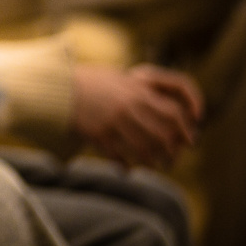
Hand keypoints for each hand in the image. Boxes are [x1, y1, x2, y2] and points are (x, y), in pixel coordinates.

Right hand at [71, 64, 201, 167]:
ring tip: (154, 166)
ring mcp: (116, 120)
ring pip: (147, 150)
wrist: (54, 86)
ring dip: (154, 162)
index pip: (176, 107)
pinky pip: (121, 157)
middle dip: (175, 149)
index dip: (188, 122)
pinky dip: (127, 167)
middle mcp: (131, 103)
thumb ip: (139, 88)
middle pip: (166, 133)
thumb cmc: (87, 81)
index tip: (190, 132)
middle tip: (173, 156)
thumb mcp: (117, 76)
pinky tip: (128, 169)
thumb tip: (161, 104)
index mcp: (138, 86)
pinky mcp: (99, 134)